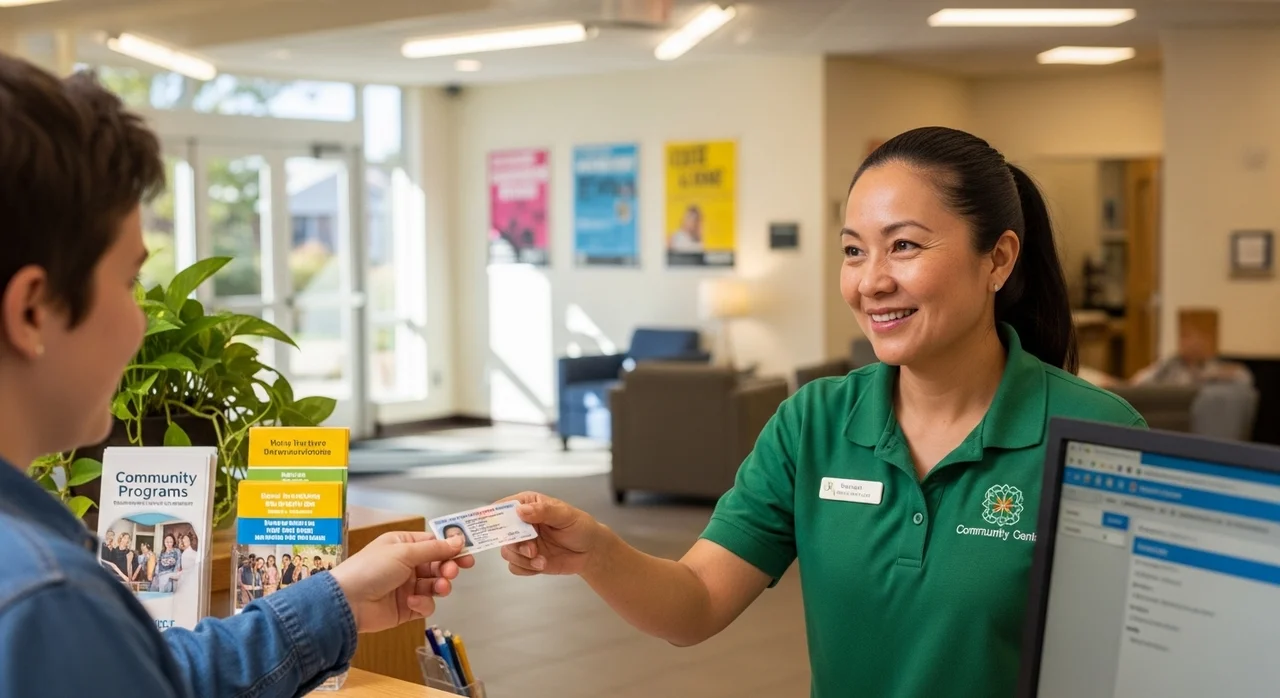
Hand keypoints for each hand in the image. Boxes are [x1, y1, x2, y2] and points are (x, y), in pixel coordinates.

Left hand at [329, 531, 475, 633]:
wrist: (347, 602)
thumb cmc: (371, 569)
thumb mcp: (405, 553)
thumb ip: (435, 549)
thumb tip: (459, 540)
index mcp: (403, 545)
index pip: (434, 543)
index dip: (451, 547)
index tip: (468, 552)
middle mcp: (406, 565)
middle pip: (438, 565)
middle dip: (448, 567)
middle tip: (453, 571)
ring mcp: (406, 587)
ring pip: (435, 585)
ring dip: (440, 585)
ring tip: (440, 587)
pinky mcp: (406, 608)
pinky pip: (425, 605)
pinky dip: (423, 603)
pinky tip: (412, 602)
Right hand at [499, 492, 602, 576]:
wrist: (590, 552)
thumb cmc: (581, 527)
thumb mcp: (566, 515)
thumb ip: (544, 511)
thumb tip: (521, 510)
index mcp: (529, 505)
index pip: (504, 506)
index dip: (497, 516)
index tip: (499, 528)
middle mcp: (522, 523)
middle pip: (502, 533)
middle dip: (516, 544)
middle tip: (532, 550)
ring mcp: (524, 542)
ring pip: (507, 552)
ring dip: (523, 559)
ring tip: (542, 560)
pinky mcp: (526, 559)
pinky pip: (515, 567)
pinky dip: (527, 569)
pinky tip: (542, 565)